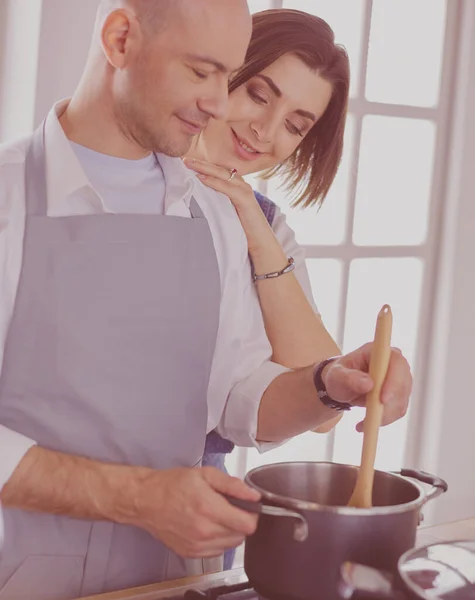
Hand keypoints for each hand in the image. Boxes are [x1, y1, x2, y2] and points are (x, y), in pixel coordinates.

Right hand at [132, 466, 260, 557]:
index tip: (247, 506)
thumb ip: (232, 485)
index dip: (252, 514)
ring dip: (230, 531)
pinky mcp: (190, 554)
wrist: (146, 500)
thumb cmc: (174, 484)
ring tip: (217, 516)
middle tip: (229, 507)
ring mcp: (197, 546)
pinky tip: (208, 526)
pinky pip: (217, 551)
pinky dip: (218, 540)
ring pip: (230, 545)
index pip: (248, 525)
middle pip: (241, 536)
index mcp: (210, 509)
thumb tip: (255, 496)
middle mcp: (205, 532)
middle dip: (240, 521)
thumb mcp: (205, 474)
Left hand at [182, 157, 273, 254]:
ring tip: (189, 163)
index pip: (219, 172)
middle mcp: (242, 185)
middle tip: (184, 159)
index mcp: (237, 186)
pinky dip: (213, 182)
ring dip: (204, 168)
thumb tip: (201, 198)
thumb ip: (219, 201)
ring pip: (221, 174)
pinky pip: (226, 187)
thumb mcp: (228, 211)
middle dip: (201, 163)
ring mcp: (244, 190)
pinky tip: (201, 178)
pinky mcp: (245, 199)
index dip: (204, 166)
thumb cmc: (244, 228)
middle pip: (219, 169)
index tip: (188, 162)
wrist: (260, 240)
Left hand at [321, 343, 411, 431]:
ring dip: (382, 414)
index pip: (396, 362)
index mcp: (379, 351)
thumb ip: (349, 378)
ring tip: (361, 421)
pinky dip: (383, 420)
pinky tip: (365, 423)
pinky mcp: (400, 394)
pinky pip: (397, 411)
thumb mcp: (337, 376)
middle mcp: (394, 363)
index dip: (394, 380)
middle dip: (387, 404)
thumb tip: (368, 384)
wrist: (341, 385)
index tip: (382, 399)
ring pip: (400, 401)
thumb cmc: (338, 376)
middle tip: (368, 417)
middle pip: (403, 384)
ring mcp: (400, 379)